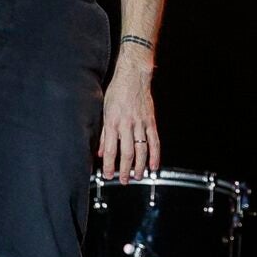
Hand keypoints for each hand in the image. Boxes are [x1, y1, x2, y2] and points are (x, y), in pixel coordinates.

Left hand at [98, 60, 159, 178]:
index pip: (111, 150)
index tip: (108, 175)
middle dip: (125, 169)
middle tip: (124, 180)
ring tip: (138, 177)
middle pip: (126, 153)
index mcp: (113, 122)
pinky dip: (155, 154)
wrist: (134, 76)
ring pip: (141, 149)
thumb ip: (103, 134)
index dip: (109, 165)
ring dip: (140, 166)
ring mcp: (140, 123)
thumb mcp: (104, 111)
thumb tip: (101, 152)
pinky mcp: (151, 121)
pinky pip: (154, 141)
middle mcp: (127, 124)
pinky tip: (155, 165)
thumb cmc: (117, 91)